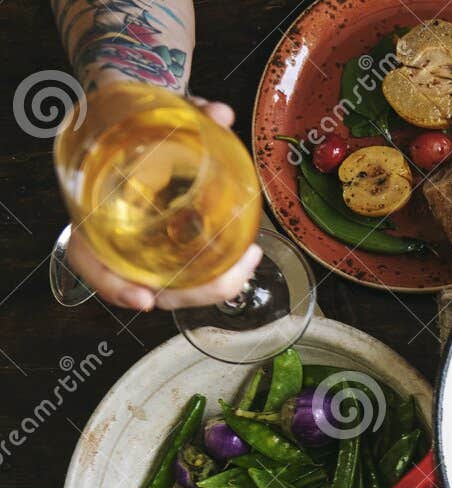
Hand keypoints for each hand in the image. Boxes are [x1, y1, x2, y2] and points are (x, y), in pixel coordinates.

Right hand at [64, 98, 261, 310]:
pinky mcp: (172, 246)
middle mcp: (116, 239)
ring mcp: (145, 247)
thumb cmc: (131, 123)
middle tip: (231, 276)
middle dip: (192, 292)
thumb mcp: (146, 112)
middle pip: (147, 288)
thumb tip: (220, 113)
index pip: (88, 262)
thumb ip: (181, 111)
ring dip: (216, 285)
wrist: (134, 122)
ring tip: (249, 260)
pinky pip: (194, 272)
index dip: (112, 286)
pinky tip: (247, 257)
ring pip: (177, 287)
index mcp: (92, 214)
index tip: (145, 299)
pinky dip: (221, 272)